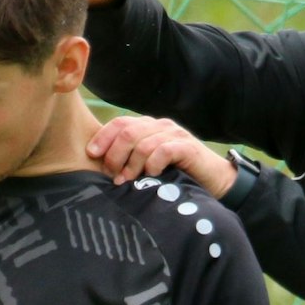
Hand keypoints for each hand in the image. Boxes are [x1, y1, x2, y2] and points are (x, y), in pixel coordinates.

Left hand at [87, 114, 236, 194]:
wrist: (214, 180)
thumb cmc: (176, 174)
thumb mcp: (148, 165)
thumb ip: (129, 160)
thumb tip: (100, 168)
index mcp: (148, 127)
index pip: (120, 123)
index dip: (103, 137)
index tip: (91, 154)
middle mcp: (160, 126)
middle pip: (128, 132)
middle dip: (115, 155)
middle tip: (112, 175)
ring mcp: (175, 135)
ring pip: (143, 143)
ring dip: (131, 165)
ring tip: (127, 181)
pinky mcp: (187, 147)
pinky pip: (163, 151)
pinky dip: (153, 164)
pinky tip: (152, 175)